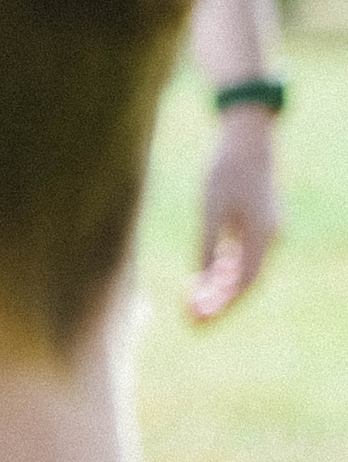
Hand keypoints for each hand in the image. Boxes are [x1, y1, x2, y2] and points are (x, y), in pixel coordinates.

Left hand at [189, 105, 279, 324]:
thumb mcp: (211, 209)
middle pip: (245, 283)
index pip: (243, 283)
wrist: (247, 137)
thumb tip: (201, 282)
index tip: (196, 320)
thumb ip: (208, 246)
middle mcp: (269, 236)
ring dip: (219, 291)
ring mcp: (265, 230)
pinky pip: (241, 256)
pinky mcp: (255, 223)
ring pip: (243, 271)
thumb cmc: (226, 169)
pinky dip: (222, 272)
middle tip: (191, 324)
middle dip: (219, 305)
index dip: (220, 305)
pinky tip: (201, 282)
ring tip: (192, 308)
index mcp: (262, 235)